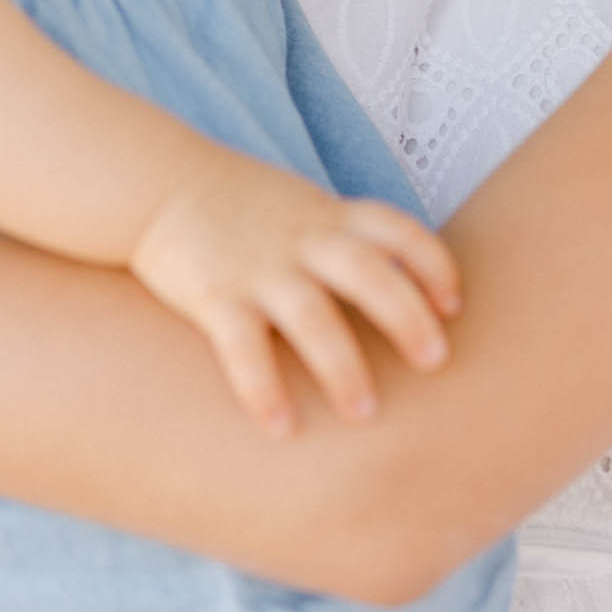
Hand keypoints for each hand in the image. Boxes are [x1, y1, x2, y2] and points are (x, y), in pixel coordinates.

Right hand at [132, 160, 460, 435]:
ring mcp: (257, 267)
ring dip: (342, 365)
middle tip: (436, 361)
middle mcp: (301, 240)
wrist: (157, 184)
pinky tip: (282, 428)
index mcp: (327, 217)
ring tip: (364, 414)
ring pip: (312, 315)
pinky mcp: (213, 295)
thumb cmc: (240, 207)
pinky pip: (242, 347)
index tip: (454, 305)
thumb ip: (346, 238)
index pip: (398, 229)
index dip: (432, 264)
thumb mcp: (303, 205)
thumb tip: (401, 286)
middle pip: (367, 272)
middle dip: (406, 315)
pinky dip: (263, 388)